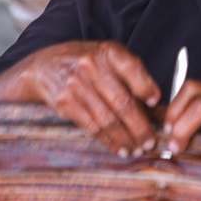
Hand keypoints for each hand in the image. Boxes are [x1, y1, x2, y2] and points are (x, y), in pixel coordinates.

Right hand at [0, 41, 161, 155]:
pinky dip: (108, 141)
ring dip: (125, 138)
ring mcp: (76, 85)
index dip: (147, 88)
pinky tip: (119, 148)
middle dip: (140, 126)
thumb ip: (132, 72)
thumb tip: (156, 100)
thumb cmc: (84, 63)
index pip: (132, 68)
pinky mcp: (65, 103)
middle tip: (151, 142)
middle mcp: (91, 66)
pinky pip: (92, 127)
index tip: (157, 104)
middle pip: (122, 102)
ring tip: (137, 149)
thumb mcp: (107, 56)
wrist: (42, 67)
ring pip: (108, 119)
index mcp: (107, 51)